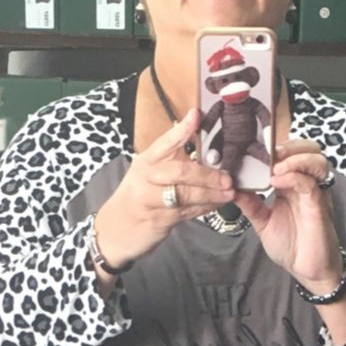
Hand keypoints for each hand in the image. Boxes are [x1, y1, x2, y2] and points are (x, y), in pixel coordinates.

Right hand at [93, 108, 234, 270]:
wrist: (117, 229)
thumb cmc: (140, 196)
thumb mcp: (150, 174)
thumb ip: (173, 162)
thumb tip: (207, 153)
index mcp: (147, 160)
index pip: (164, 142)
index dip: (181, 129)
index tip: (195, 116)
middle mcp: (147, 177)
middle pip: (179, 171)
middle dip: (207, 175)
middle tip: (227, 177)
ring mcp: (151, 199)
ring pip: (186, 194)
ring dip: (211, 194)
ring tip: (229, 192)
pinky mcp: (159, 220)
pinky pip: (187, 211)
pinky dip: (205, 208)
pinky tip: (217, 204)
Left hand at [234, 138, 343, 292]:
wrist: (307, 270)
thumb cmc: (291, 246)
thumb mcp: (263, 222)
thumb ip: (250, 204)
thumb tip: (231, 188)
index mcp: (293, 185)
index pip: (291, 154)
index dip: (277, 145)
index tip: (254, 147)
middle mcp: (306, 184)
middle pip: (309, 148)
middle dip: (290, 145)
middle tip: (269, 153)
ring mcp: (315, 193)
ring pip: (316, 159)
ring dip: (295, 157)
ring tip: (275, 167)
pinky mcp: (319, 206)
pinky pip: (311, 183)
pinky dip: (294, 177)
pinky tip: (277, 181)